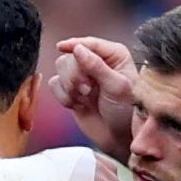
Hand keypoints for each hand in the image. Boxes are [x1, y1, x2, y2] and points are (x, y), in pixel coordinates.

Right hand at [51, 36, 136, 159]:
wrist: (118, 137)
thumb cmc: (126, 112)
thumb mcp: (117, 88)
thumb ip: (97, 67)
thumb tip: (77, 49)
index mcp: (113, 55)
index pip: (90, 43)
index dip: (74, 44)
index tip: (61, 47)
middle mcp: (96, 61)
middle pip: (71, 56)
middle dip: (75, 76)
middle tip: (88, 91)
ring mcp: (82, 76)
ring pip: (60, 68)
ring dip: (70, 87)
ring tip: (85, 99)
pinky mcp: (71, 90)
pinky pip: (55, 84)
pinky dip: (64, 97)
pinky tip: (78, 105)